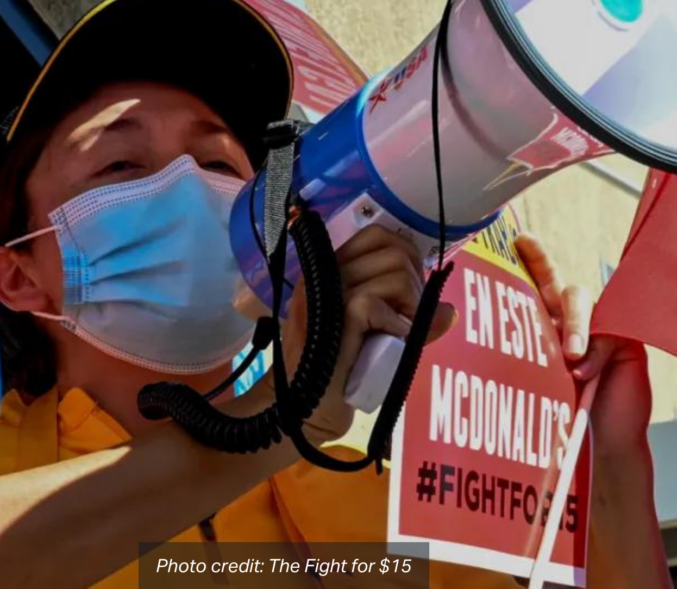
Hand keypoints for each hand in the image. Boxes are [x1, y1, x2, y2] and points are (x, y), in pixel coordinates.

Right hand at [283, 225, 456, 445]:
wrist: (306, 410)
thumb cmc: (342, 374)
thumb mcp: (380, 340)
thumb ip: (412, 321)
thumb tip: (450, 310)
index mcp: (332, 270)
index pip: (376, 235)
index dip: (406, 257)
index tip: (409, 294)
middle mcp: (326, 273)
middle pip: (393, 250)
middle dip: (415, 285)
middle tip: (407, 319)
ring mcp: (327, 293)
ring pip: (394, 273)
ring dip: (410, 307)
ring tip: (399, 336)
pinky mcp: (334, 317)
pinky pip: (378, 303)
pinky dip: (396, 326)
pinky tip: (389, 346)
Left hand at [515, 233, 651, 459]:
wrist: (598, 441)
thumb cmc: (559, 412)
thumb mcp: (529, 380)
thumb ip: (512, 358)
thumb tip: (459, 333)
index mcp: (548, 326)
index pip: (537, 287)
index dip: (532, 260)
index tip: (517, 238)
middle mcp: (573, 321)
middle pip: (558, 284)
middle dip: (541, 261)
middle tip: (526, 242)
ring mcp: (600, 328)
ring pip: (582, 302)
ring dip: (574, 324)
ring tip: (570, 355)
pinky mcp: (623, 341)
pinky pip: (608, 333)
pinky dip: (594, 354)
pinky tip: (585, 374)